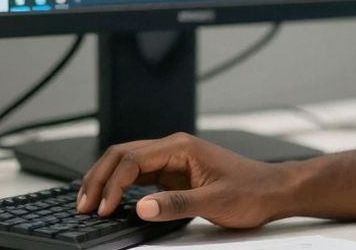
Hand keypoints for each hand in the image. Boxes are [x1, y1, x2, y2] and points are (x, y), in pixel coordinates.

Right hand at [77, 132, 291, 228]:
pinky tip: (111, 201)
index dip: (112, 184)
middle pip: (122, 155)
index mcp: (181, 147)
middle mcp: (174, 148)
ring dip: (106, 181)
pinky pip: (139, 175)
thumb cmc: (251, 191)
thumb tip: (142, 207)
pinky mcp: (174, 174)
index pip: (132, 159)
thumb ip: (177, 204)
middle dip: (99, 178)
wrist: (273, 190)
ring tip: (88, 204)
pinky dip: (121, 187)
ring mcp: (173, 160)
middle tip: (83, 206)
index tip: (103, 208)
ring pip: (127, 164)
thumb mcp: (215, 202)